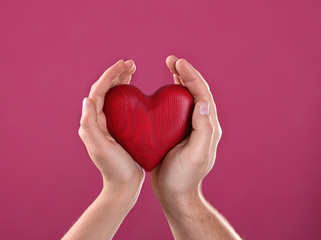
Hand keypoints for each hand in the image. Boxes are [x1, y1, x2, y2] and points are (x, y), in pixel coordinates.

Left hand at [62, 60, 144, 239]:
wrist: (124, 186)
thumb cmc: (115, 169)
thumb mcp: (102, 149)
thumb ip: (91, 125)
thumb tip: (87, 100)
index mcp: (92, 123)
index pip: (98, 92)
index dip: (109, 76)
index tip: (123, 64)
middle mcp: (97, 121)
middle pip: (105, 91)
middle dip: (116, 75)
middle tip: (130, 63)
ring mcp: (108, 124)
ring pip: (113, 96)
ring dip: (121, 81)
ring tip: (132, 69)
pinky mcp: (119, 128)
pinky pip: (121, 106)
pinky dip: (127, 94)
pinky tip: (135, 89)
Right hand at [151, 55, 221, 201]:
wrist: (175, 194)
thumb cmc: (183, 178)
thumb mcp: (195, 156)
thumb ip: (203, 130)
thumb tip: (204, 101)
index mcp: (208, 127)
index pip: (202, 94)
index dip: (191, 76)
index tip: (177, 63)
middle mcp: (202, 124)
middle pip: (196, 92)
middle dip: (186, 73)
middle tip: (172, 60)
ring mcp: (190, 127)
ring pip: (187, 98)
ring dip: (180, 80)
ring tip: (170, 67)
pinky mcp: (179, 131)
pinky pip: (176, 108)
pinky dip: (172, 94)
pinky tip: (164, 89)